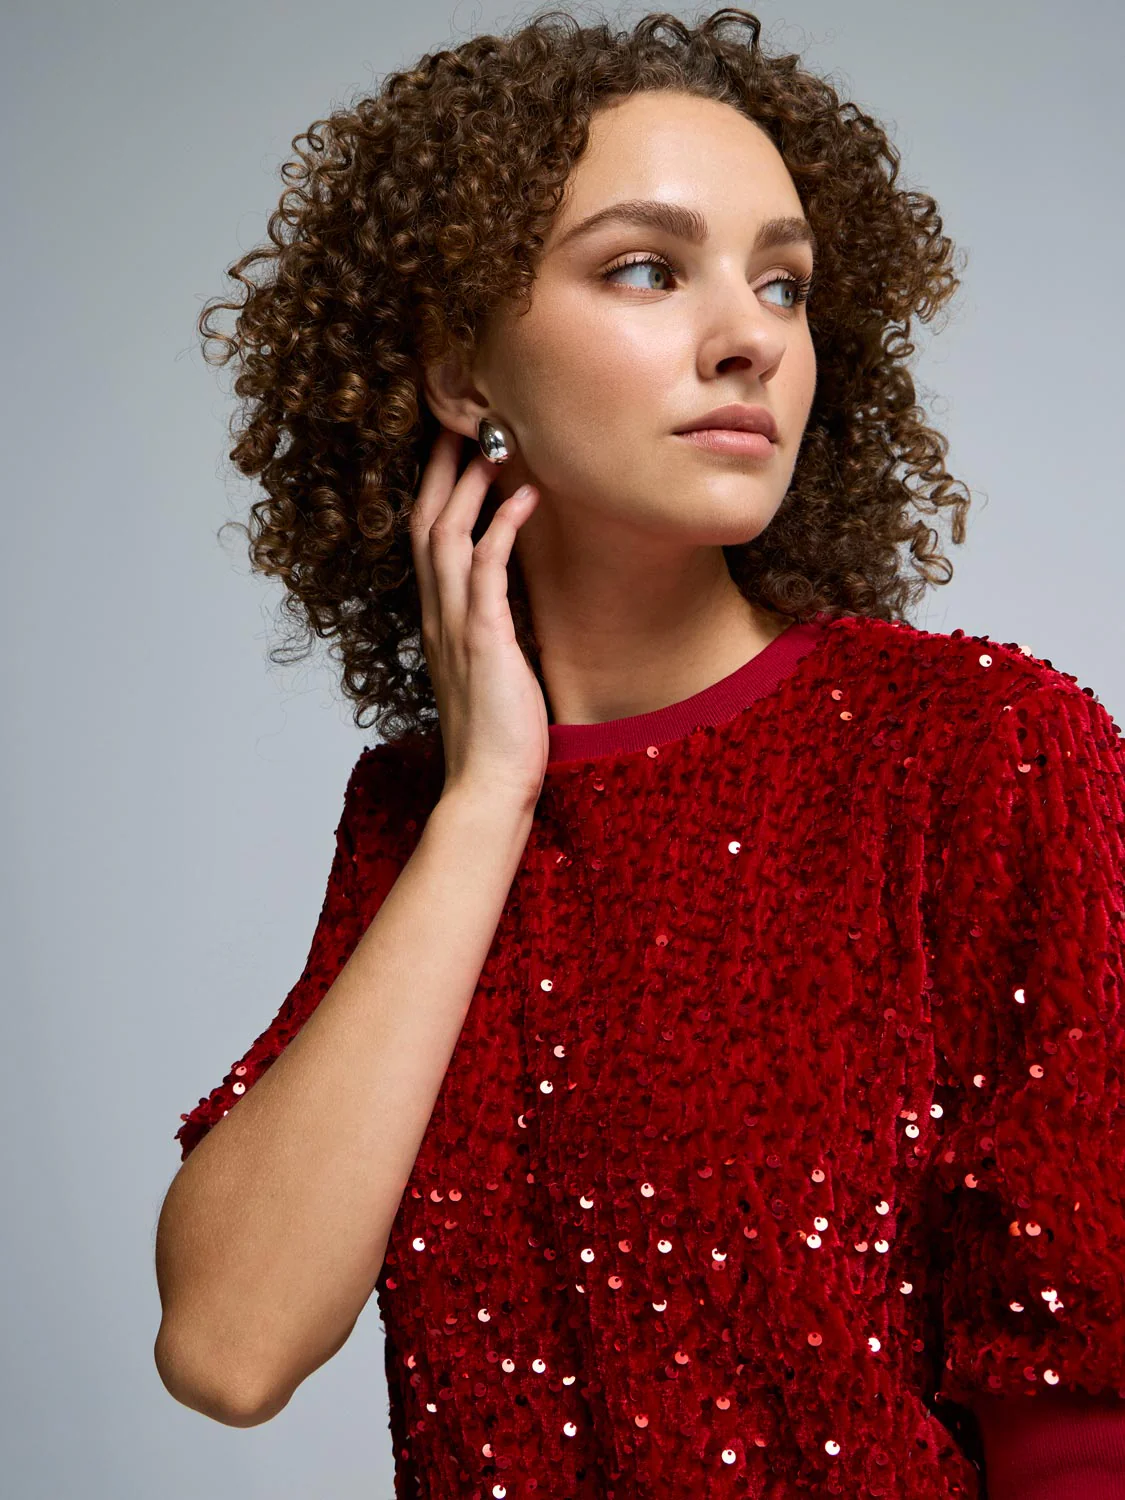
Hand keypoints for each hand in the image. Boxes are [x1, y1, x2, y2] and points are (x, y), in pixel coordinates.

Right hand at [409, 425, 548, 808]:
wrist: (488, 786)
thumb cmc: (497, 736)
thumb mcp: (491, 672)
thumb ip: (491, 634)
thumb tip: (511, 607)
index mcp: (437, 622)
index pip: (427, 541)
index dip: (436, 491)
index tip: (454, 450)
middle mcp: (437, 616)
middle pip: (426, 522)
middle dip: (440, 468)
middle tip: (463, 419)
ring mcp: (455, 625)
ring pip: (448, 534)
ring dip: (468, 483)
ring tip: (492, 440)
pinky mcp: (483, 638)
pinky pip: (487, 568)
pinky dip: (503, 527)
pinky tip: (527, 497)